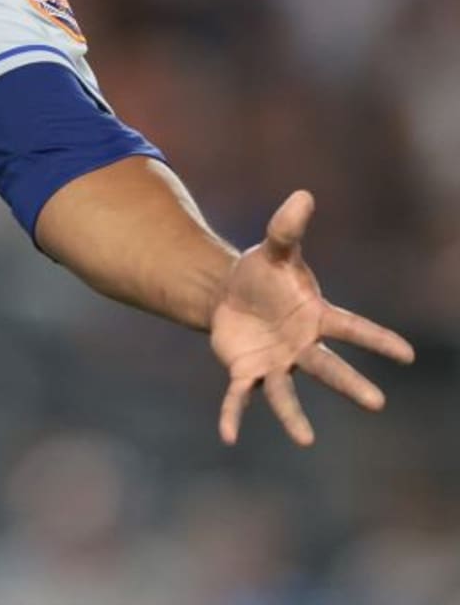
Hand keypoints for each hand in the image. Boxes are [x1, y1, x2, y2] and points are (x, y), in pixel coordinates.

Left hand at [210, 190, 414, 446]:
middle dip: (350, 382)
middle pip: (327, 366)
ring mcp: (274, 363)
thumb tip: (303, 195)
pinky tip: (227, 436)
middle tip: (377, 402)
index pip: (351, 327)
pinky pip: (239, 397)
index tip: (406, 354)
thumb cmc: (263, 275)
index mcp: (314, 317)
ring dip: (293, 416)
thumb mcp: (274, 250)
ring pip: (286, 392)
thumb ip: (287, 228)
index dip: (377, 339)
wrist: (231, 296)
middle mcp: (300, 346)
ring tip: (305, 440)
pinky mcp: (245, 371)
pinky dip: (233, 415)